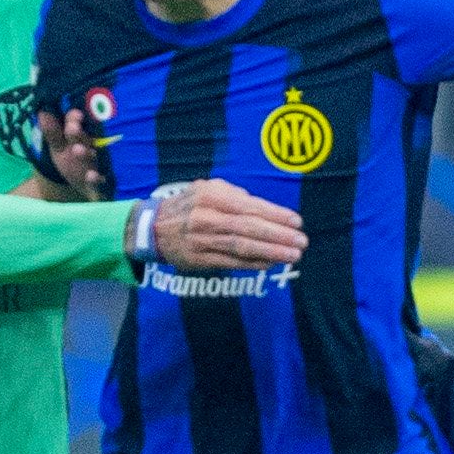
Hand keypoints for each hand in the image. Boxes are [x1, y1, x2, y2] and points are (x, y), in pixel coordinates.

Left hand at [44, 107, 108, 199]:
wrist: (82, 186)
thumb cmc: (72, 161)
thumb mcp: (58, 147)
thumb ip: (52, 132)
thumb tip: (42, 113)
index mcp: (81, 135)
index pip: (77, 123)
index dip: (74, 118)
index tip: (74, 115)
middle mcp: (91, 148)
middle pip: (86, 139)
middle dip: (78, 134)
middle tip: (72, 128)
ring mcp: (96, 165)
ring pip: (92, 159)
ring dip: (86, 154)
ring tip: (77, 150)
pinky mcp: (99, 184)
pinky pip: (99, 182)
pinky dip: (96, 180)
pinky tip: (91, 176)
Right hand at [150, 180, 306, 270]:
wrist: (152, 228)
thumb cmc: (188, 206)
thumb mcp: (206, 189)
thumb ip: (235, 195)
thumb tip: (264, 209)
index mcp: (211, 196)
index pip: (250, 207)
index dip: (276, 215)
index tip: (297, 222)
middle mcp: (206, 218)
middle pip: (249, 228)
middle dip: (279, 236)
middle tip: (302, 241)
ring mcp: (202, 241)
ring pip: (242, 247)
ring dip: (271, 252)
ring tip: (293, 255)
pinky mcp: (200, 260)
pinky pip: (231, 263)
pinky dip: (253, 264)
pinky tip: (270, 263)